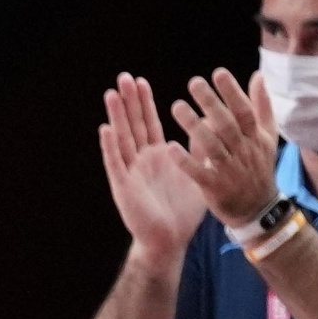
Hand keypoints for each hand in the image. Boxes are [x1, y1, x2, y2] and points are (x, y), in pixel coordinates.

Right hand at [97, 75, 208, 272]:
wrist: (170, 241)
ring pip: (122, 139)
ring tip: (111, 94)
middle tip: (123, 77)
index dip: (144, 102)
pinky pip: (116, 164)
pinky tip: (106, 129)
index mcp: (158, 156)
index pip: (149, 123)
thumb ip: (201, 148)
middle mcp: (141, 161)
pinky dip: (110, 147)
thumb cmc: (182, 212)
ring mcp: (130, 173)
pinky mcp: (123, 188)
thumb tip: (211, 122)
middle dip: (128, 102)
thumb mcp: (198, 172)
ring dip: (116, 117)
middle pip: (133, 125)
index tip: (141, 81)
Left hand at [170, 68, 282, 224]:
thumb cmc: (259, 167)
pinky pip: (199, 173)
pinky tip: (171, 147)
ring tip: (177, 106)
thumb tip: (258, 76)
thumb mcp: (267, 137)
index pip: (244, 111)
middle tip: (194, 83)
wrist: (257, 209)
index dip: (232, 92)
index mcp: (255, 138)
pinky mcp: (214, 188)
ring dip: (194, 126)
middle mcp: (243, 152)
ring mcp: (229, 170)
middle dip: (211, 103)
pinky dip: (186, 161)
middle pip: (227, 125)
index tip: (218, 73)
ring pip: (212, 146)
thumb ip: (261, 106)